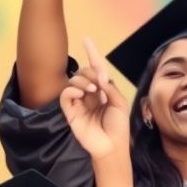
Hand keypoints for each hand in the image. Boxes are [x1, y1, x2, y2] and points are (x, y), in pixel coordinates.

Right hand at [59, 38, 130, 159]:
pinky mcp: (70, 111)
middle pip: (85, 72)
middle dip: (91, 72)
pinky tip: (81, 93)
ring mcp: (79, 102)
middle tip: (100, 82)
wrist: (112, 147)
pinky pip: (66, 94)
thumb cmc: (119, 127)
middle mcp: (90, 94)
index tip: (86, 39)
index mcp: (103, 91)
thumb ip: (110, 88)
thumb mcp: (120, 104)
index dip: (92, 54)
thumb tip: (99, 77)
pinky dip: (72, 89)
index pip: (95, 69)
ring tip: (93, 90)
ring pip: (74, 80)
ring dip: (83, 80)